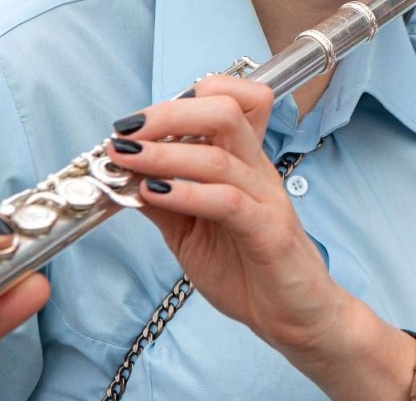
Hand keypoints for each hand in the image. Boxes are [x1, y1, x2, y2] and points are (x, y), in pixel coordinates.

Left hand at [112, 77, 346, 361]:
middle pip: (224, 111)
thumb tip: (122, 173)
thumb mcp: (190, 231)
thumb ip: (162, 200)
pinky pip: (228, 201)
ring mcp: (267, 198)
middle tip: (126, 131)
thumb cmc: (247, 269)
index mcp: (244, 163)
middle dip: (168, 113)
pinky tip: (154, 195)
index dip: (184, 99)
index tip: (138, 121)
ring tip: (126, 159)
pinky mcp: (268, 232)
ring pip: (220, 155)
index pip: (233, 100)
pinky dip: (187, 192)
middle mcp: (258, 170)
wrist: (292, 316)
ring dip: (165, 152)